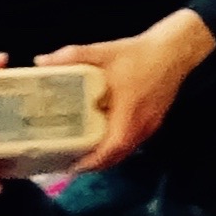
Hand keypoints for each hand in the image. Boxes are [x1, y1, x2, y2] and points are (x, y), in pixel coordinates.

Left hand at [33, 11, 214, 175]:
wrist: (175, 49)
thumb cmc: (140, 53)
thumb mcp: (104, 51)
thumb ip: (72, 56)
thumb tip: (39, 62)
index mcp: (129, 112)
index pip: (112, 147)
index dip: (93, 161)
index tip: (71, 166)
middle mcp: (142, 124)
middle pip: (118, 156)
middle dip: (94, 165)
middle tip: (68, 164)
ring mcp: (150, 124)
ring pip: (127, 151)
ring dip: (106, 158)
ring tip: (82, 156)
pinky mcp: (154, 121)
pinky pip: (133, 142)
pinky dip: (117, 147)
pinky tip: (103, 140)